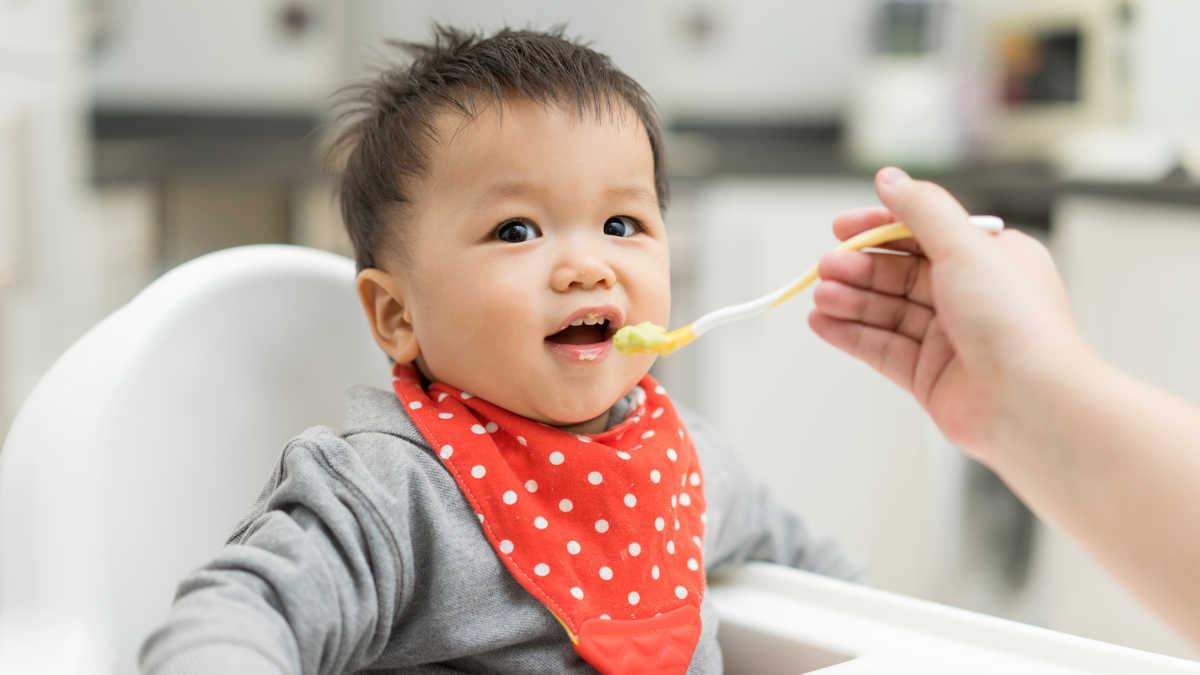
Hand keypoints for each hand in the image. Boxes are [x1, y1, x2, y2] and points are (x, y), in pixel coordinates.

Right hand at [808, 167, 1085, 458]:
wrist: (1031, 404)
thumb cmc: (1015, 324)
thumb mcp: (965, 246)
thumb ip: (921, 210)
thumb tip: (889, 178)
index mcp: (990, 259)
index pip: (923, 233)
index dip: (879, 228)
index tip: (841, 228)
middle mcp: (970, 296)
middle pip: (899, 273)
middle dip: (859, 268)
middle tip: (826, 267)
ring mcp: (948, 338)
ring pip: (886, 310)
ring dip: (850, 301)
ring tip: (821, 297)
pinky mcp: (928, 375)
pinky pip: (880, 347)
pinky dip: (849, 334)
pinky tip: (822, 324)